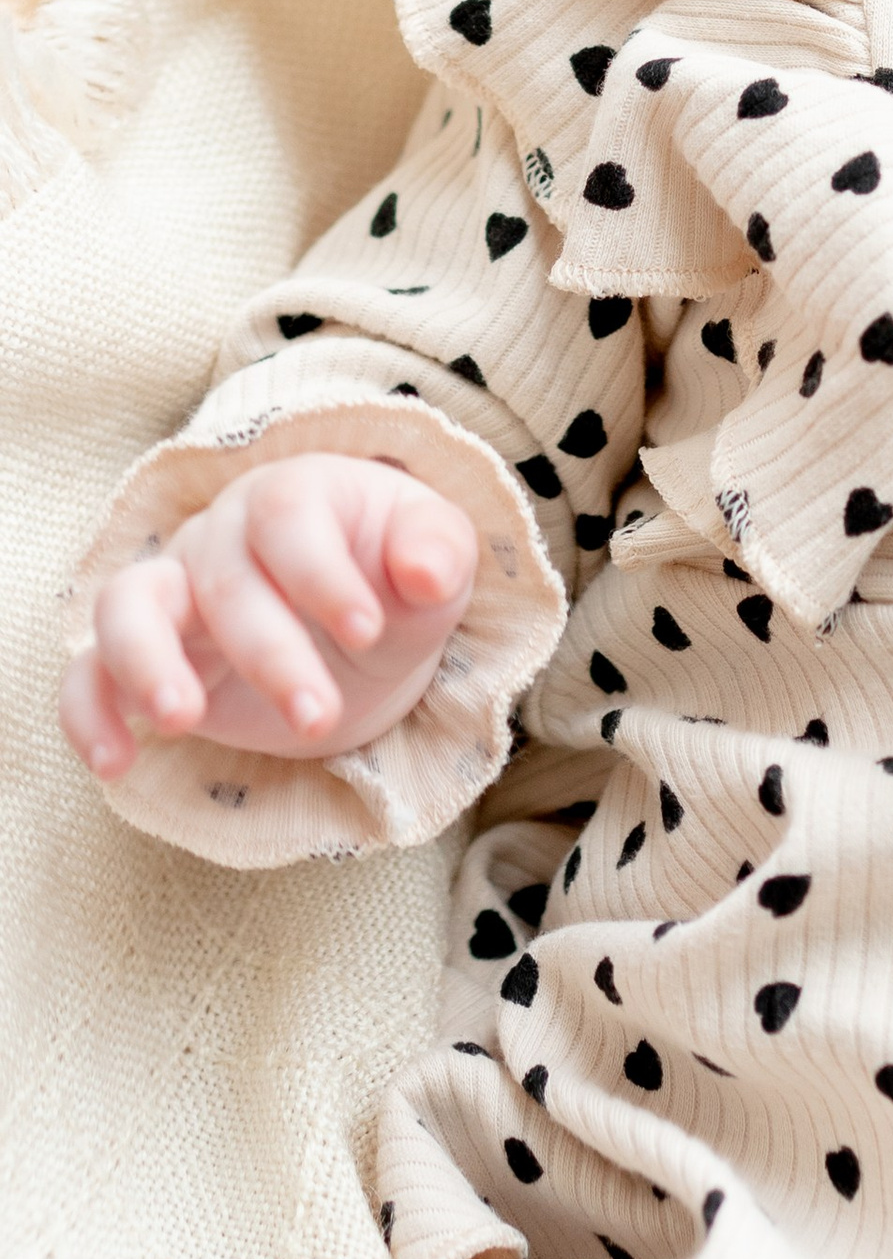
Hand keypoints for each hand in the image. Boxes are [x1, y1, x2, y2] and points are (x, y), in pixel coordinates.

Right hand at [62, 453, 478, 778]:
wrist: (359, 633)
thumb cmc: (397, 582)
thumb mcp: (436, 563)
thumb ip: (438, 554)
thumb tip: (427, 573)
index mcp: (294, 494)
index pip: (287, 514)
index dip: (320, 572)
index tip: (367, 631)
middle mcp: (221, 532)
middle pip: (223, 578)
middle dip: (269, 653)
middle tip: (319, 715)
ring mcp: (173, 592)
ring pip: (125, 604)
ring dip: (147, 662)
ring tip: (180, 720)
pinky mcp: (146, 656)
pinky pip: (88, 672)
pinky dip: (89, 713)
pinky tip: (116, 763)